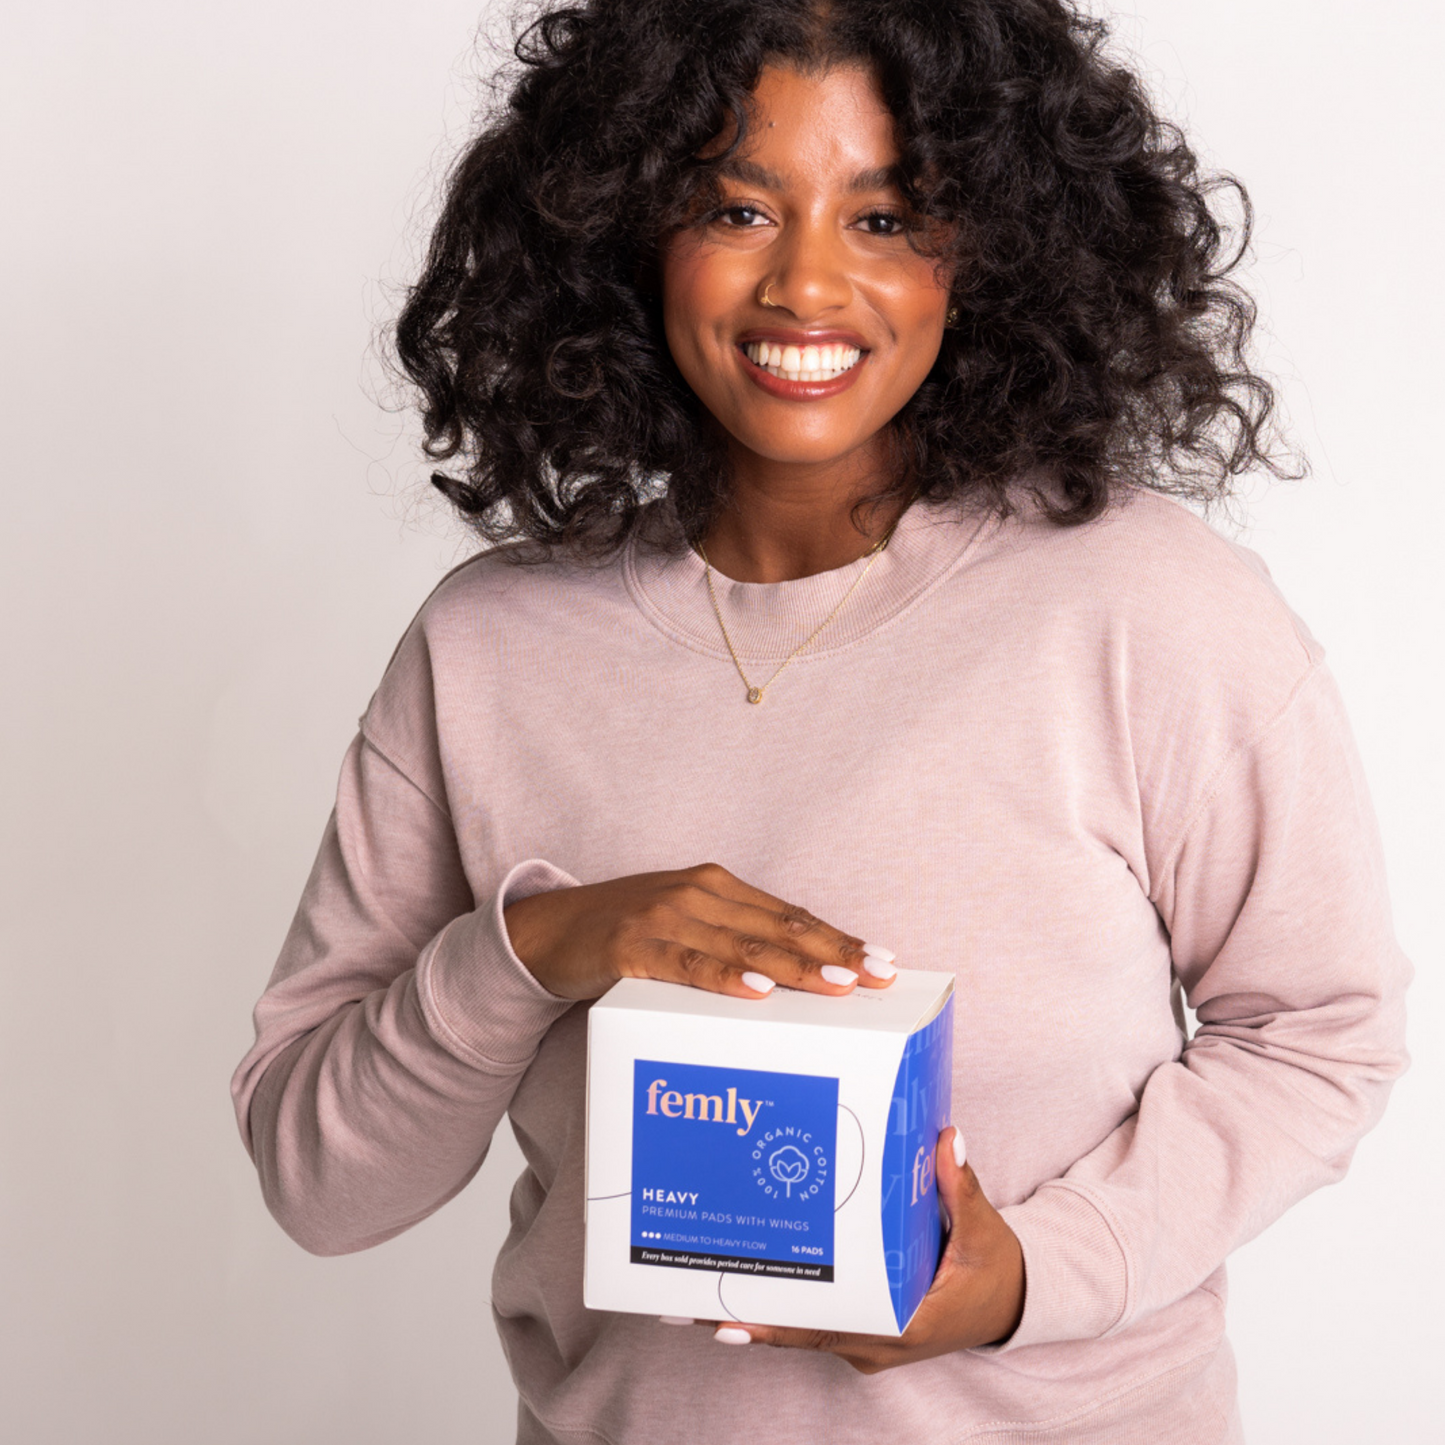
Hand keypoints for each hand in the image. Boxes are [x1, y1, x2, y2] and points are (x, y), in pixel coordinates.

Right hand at [503, 862, 897, 1001]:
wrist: (546, 933)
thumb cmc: (625, 936)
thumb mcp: (684, 928)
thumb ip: (732, 944)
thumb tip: (793, 979)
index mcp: (715, 886)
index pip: (789, 915)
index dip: (837, 937)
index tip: (881, 960)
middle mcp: (695, 893)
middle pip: (777, 928)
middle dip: (832, 952)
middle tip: (876, 976)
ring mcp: (662, 916)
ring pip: (741, 947)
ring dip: (793, 967)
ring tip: (836, 985)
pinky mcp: (629, 946)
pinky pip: (686, 965)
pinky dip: (724, 978)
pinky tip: (756, 992)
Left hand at [708, 1127, 1023, 1370]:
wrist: (1011, 1301)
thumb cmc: (993, 1270)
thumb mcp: (982, 1229)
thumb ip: (959, 1186)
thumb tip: (947, 1140)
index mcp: (905, 1326)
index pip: (829, 1331)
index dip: (778, 1328)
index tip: (729, 1322)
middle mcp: (876, 1341)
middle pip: (800, 1332)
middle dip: (745, 1315)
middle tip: (686, 1293)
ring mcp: (866, 1338)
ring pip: (801, 1328)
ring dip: (754, 1310)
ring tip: (694, 1285)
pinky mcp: (863, 1326)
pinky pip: (815, 1318)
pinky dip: (781, 1303)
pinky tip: (741, 1279)